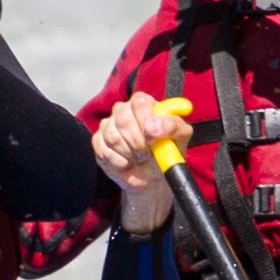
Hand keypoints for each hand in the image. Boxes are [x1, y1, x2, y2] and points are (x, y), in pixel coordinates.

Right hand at [92, 93, 182, 224]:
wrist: (153, 177)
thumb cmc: (166, 152)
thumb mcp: (181, 137)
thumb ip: (174, 126)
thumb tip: (153, 126)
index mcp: (144, 104)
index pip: (139, 102)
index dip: (145, 120)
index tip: (153, 139)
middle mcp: (124, 110)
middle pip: (123, 119)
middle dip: (138, 142)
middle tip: (147, 152)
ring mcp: (108, 125)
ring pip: (113, 136)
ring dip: (129, 153)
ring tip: (138, 157)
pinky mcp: (98, 141)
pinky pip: (104, 150)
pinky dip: (119, 162)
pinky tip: (126, 163)